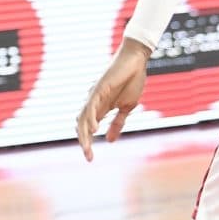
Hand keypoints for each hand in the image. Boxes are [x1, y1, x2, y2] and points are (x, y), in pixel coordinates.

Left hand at [76, 42, 149, 159]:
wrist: (137, 61)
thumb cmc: (132, 81)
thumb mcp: (126, 107)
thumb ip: (117, 123)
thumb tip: (110, 141)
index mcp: (100, 108)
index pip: (88, 128)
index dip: (87, 142)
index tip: (90, 158)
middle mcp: (94, 102)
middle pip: (82, 125)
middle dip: (84, 142)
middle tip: (88, 158)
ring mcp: (95, 95)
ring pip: (83, 117)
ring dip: (84, 133)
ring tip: (87, 148)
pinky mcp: (99, 88)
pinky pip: (91, 105)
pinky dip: (91, 118)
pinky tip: (93, 129)